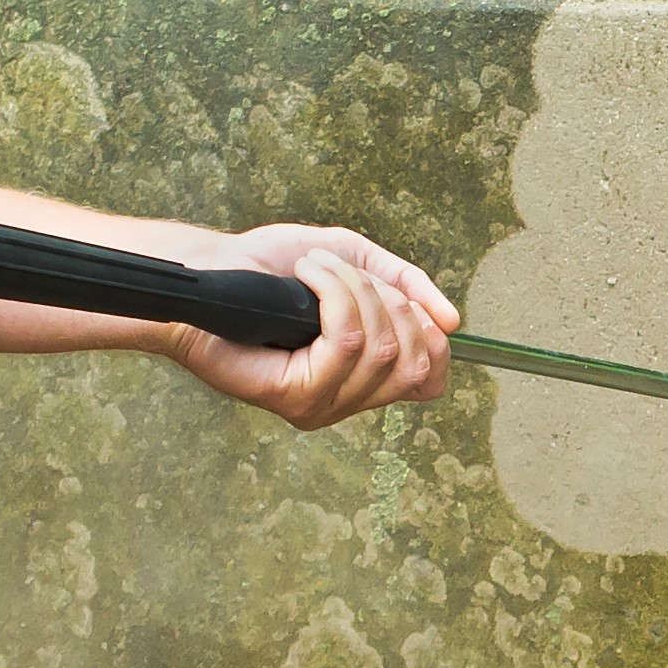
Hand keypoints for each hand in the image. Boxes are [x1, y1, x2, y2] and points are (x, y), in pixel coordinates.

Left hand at [171, 223, 456, 428]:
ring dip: (353, 288)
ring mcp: (318, 404)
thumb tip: (453, 322)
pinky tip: (306, 276)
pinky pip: (344, 342)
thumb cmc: (276, 268)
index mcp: (362, 378)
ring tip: (316, 268)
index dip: (432, 339)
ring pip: (378, 346)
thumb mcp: (358, 264)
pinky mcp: (292, 395)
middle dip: (390, 301)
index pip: (427, 383)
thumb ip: (407, 286)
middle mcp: (344, 401)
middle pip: (410, 361)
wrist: (214, 268)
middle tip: (346, 273)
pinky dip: (332, 294)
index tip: (406, 298)